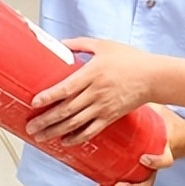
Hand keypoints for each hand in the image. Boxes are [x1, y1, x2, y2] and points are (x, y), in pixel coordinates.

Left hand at [26, 37, 159, 143]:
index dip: (49, 96)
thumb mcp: (104, 45)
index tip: (34, 102)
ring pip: (75, 123)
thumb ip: (80, 44)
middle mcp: (96, 92)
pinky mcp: (111, 116)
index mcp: (93, 73)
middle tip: (30, 127)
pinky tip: (65, 142)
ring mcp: (104, 106)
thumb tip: (59, 44)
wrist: (153, 77)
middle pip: (67, 109)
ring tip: (40, 136)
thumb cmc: (130, 59)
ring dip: (55, 131)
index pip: (66, 87)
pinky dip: (77, 138)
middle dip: (46, 120)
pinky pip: (91, 131)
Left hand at [93, 113, 176, 185]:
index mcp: (163, 150)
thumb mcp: (157, 113)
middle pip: (147, 182)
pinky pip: (124, 185)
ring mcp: (144, 172)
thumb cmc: (163, 123)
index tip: (145, 159)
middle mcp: (154, 165)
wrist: (172, 133)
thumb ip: (146, 105)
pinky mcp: (133, 172)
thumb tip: (133, 82)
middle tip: (119, 184)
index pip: (164, 160)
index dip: (156, 162)